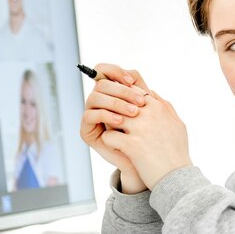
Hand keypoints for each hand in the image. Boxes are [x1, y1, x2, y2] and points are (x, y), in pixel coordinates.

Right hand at [80, 64, 150, 192]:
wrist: (143, 161)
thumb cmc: (148, 135)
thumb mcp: (148, 111)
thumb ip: (141, 92)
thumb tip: (135, 74)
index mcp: (111, 92)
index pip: (105, 71)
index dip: (116, 72)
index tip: (133, 81)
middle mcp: (99, 101)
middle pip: (101, 83)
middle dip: (122, 90)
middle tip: (140, 101)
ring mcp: (91, 115)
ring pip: (94, 97)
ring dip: (116, 102)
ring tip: (134, 113)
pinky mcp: (86, 130)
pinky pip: (89, 115)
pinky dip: (106, 115)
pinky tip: (120, 121)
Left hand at [101, 90, 192, 189]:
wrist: (177, 177)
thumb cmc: (177, 152)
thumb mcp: (177, 124)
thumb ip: (164, 106)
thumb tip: (152, 93)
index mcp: (158, 107)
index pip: (133, 92)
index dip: (124, 100)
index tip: (122, 111)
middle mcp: (149, 114)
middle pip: (120, 102)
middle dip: (113, 111)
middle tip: (113, 124)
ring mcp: (140, 128)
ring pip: (111, 117)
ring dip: (110, 126)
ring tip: (114, 135)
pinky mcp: (132, 145)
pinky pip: (108, 136)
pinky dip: (109, 142)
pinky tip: (116, 148)